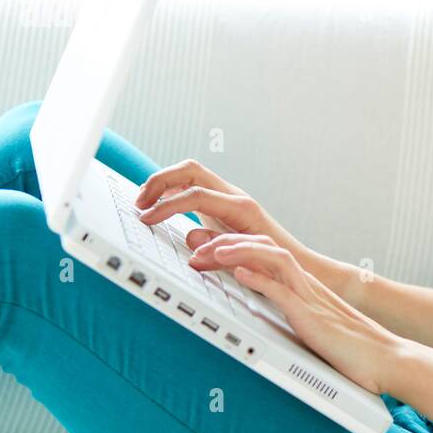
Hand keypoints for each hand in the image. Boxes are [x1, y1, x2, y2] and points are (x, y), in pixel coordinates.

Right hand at [134, 158, 309, 267]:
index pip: (194, 195)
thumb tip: (191, 239)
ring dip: (164, 183)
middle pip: (190, 170)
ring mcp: (230, 197)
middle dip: (160, 181)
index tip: (145, 218)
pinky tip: (160, 205)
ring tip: (144, 202)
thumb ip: (218, 246)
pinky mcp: (224, 203)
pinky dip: (173, 190)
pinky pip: (194, 186)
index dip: (166, 205)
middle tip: (139, 202)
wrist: (293, 262)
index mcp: (240, 207)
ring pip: (190, 173)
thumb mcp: (243, 257)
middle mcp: (235, 196)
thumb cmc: (272, 263)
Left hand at [202, 233, 402, 395]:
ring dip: (237, 251)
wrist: (387, 360)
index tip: (204, 246)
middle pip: (263, 246)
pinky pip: (282, 291)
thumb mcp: (314, 326)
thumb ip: (293, 316)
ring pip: (271, 258)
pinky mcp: (312, 316)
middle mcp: (306, 285)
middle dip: (225, 242)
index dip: (233, 244)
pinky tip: (238, 273)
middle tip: (194, 246)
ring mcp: (310, 298)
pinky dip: (258, 279)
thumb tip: (266, 317)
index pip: (265, 252)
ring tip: (210, 252)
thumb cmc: (354, 350)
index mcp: (304, 286)